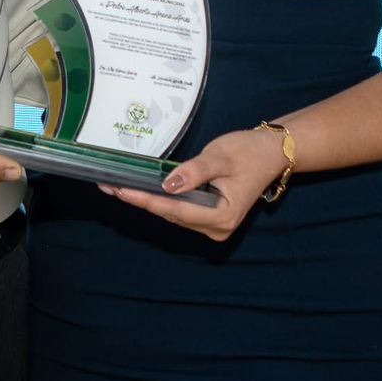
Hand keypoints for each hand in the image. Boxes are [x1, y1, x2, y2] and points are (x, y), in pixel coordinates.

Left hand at [102, 129, 286, 241]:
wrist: (272, 152)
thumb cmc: (250, 153)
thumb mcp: (220, 158)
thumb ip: (194, 172)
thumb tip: (168, 184)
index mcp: (222, 217)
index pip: (174, 209)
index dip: (145, 200)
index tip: (121, 189)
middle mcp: (216, 227)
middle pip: (169, 214)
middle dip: (139, 199)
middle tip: (109, 185)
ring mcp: (212, 224)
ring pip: (171, 214)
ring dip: (146, 200)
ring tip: (117, 186)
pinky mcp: (208, 216)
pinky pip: (179, 209)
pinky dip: (160, 199)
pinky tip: (140, 189)